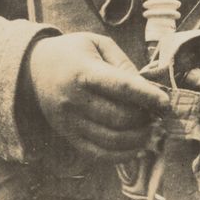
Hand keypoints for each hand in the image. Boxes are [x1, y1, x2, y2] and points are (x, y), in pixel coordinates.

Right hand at [24, 33, 168, 161]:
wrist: (34, 69)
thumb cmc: (73, 53)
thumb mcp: (97, 44)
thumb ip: (123, 63)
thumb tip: (148, 89)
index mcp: (82, 71)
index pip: (121, 87)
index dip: (148, 97)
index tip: (166, 103)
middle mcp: (74, 100)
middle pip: (119, 118)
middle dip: (145, 119)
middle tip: (156, 114)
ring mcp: (70, 122)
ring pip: (112, 140)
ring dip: (139, 138)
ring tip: (150, 129)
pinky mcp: (69, 137)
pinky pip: (99, 155)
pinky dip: (123, 155)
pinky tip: (137, 147)